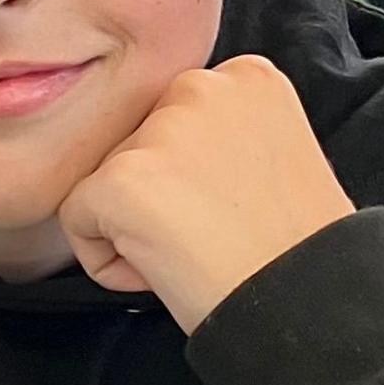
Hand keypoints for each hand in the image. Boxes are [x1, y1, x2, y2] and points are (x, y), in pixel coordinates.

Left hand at [59, 56, 355, 331]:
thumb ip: (226, 135)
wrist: (307, 307)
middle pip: (139, 142)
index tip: (233, 210)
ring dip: (136, 226)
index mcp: (246, 77)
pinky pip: (77, 219)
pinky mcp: (120, 179)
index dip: (195, 174)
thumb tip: (172, 158)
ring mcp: (158, 131)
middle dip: (161, 194)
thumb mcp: (280, 156)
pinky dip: (108, 261)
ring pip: (106, 180)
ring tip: (197, 255)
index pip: (178, 116)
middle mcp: (200, 86)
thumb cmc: (299, 250)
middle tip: (214, 236)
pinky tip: (165, 273)